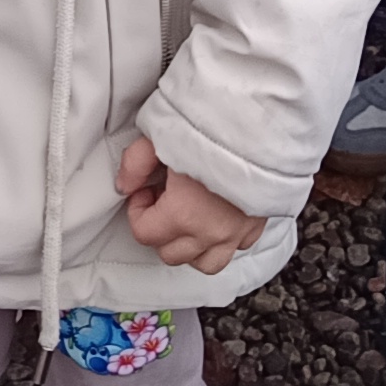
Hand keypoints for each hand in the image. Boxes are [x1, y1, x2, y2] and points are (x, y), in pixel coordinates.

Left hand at [116, 137, 263, 272]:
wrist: (261, 122)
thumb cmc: (212, 126)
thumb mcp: (159, 137)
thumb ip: (134, 164)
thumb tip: (124, 186)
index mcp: (182, 214)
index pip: (144, 234)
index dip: (137, 212)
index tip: (145, 191)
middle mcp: (210, 231)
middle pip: (171, 254)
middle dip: (160, 231)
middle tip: (164, 200)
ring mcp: (237, 232)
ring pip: (206, 263)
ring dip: (191, 246)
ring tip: (189, 218)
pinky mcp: (257, 224)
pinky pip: (237, 248)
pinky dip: (223, 241)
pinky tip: (218, 218)